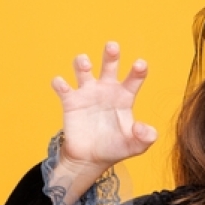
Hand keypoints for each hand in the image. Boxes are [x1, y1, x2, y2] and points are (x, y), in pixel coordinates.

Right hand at [51, 41, 157, 172]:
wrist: (91, 158)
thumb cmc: (115, 148)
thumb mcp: (135, 146)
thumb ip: (145, 137)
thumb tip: (143, 128)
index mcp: (124, 97)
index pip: (133, 80)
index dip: (137, 71)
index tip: (140, 64)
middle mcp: (106, 90)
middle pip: (109, 66)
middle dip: (110, 55)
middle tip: (112, 46)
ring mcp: (88, 93)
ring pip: (84, 70)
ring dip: (82, 63)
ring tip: (84, 63)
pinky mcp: (71, 101)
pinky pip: (63, 88)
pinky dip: (60, 83)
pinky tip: (61, 84)